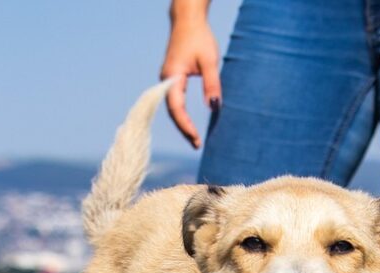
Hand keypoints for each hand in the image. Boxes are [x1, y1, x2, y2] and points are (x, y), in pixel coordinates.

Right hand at [160, 18, 219, 148]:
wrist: (187, 20)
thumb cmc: (199, 38)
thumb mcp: (209, 61)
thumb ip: (211, 85)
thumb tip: (214, 108)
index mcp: (171, 77)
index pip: (177, 109)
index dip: (185, 126)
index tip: (196, 139)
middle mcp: (165, 80)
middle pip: (172, 112)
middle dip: (183, 129)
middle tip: (196, 145)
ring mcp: (166, 79)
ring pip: (172, 107)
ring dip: (182, 123)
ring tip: (194, 138)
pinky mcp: (171, 77)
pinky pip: (174, 101)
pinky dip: (181, 114)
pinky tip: (189, 123)